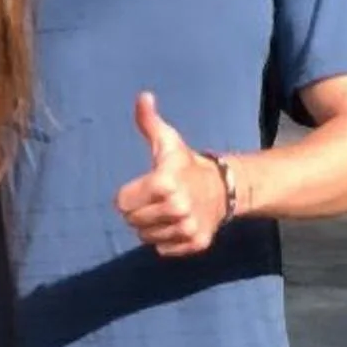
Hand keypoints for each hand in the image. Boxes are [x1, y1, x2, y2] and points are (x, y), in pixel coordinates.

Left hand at [114, 93, 226, 256]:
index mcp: (164, 183)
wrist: (224, 187)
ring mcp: (187, 228)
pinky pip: (162, 249)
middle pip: (132, 221)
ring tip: (166, 211)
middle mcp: (177, 208)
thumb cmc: (187, 164)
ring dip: (151, 226)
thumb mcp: (167, 141)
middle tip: (155, 200)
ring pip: (146, 237)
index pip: (122, 202)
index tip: (143, 188)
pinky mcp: (195, 243)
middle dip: (139, 211)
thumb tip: (142, 97)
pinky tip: (176, 224)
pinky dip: (165, 240)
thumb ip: (149, 121)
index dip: (128, 195)